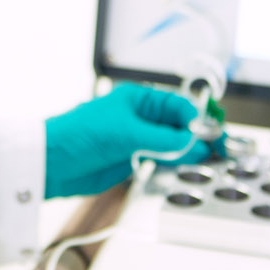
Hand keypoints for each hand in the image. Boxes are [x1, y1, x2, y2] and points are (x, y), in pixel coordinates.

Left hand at [44, 84, 210, 199]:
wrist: (50, 163)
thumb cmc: (78, 135)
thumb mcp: (126, 134)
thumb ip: (163, 140)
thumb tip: (194, 142)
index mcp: (138, 99)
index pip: (178, 106)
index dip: (197, 119)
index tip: (213, 134)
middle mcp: (139, 118)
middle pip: (179, 126)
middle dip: (198, 136)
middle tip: (219, 150)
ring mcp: (136, 140)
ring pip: (172, 145)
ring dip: (189, 153)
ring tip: (210, 162)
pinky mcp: (131, 161)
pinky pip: (160, 162)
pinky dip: (175, 166)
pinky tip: (187, 170)